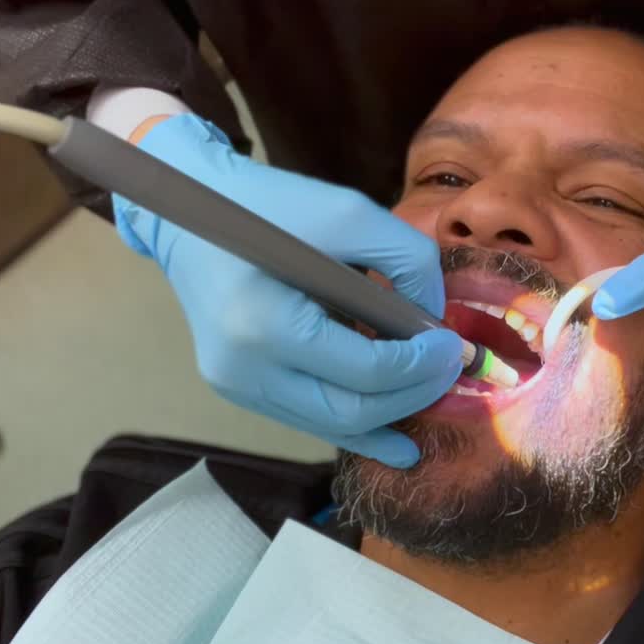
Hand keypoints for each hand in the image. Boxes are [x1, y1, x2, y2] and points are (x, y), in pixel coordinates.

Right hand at [113, 114, 460, 466]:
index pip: (367, 371)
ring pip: (331, 426)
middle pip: (352, 412)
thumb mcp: (352, 214)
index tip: (455, 345)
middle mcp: (245, 369)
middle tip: (452, 372)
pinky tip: (396, 436)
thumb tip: (437, 321)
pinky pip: (309, 418)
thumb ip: (409, 262)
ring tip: (432, 405)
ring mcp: (236, 386)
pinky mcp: (238, 389)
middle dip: (413, 396)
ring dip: (389, 418)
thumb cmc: (273, 207)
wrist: (189, 212)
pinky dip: (356, 422)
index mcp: (266, 324)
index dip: (422, 366)